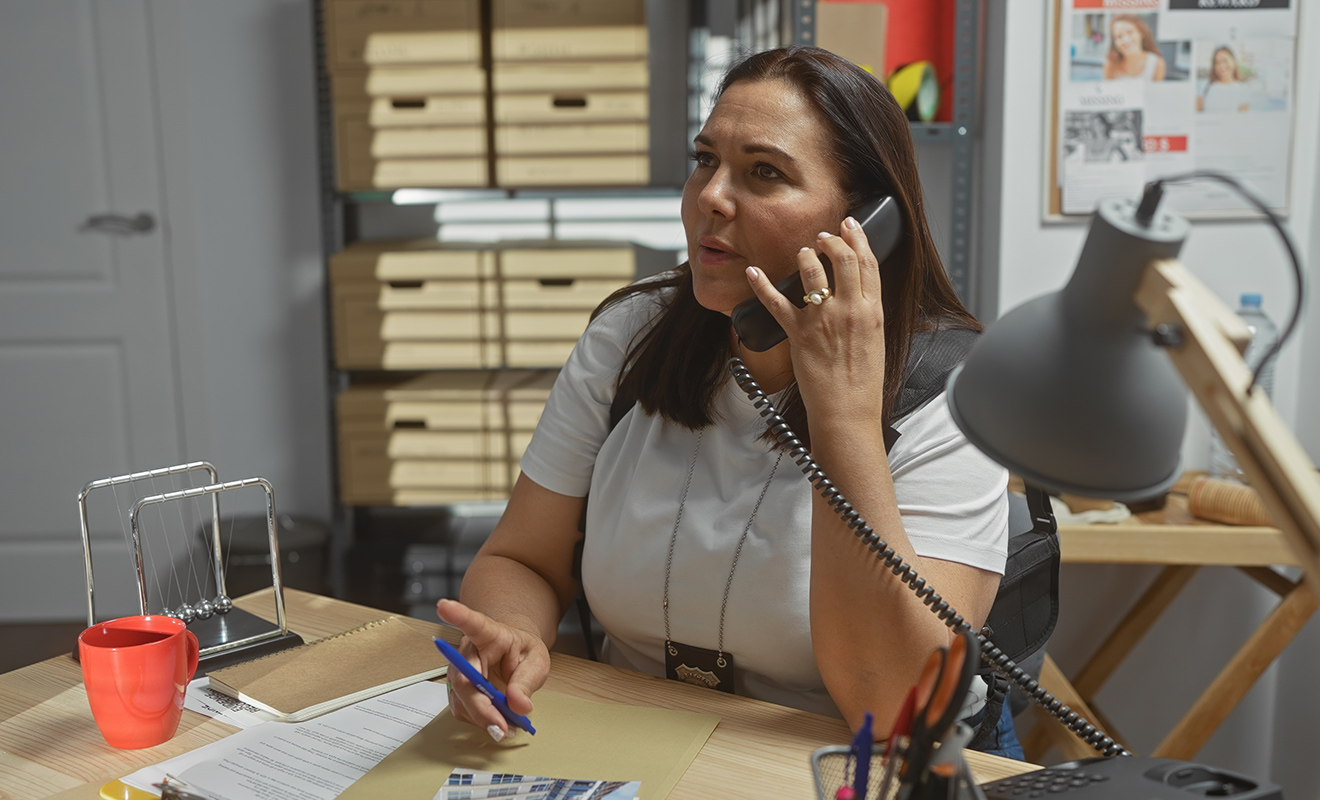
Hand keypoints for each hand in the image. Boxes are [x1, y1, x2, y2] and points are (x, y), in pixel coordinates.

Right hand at [435, 598, 549, 740]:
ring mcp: (457, 671)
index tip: (444, 606)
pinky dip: (482, 721)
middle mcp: (467, 651)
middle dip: (481, 708)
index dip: (457, 615)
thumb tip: (519, 706)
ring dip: (484, 718)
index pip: (472, 623)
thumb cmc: (522, 652)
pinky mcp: (456, 690)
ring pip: (461, 700)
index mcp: (489, 633)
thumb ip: (528, 680)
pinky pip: (464, 711)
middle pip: (464, 679)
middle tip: (501, 727)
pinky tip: (498, 722)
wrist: (512, 654)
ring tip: (508, 725)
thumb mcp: (536, 661)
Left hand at [744, 215, 886, 423]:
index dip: (858, 239)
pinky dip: (762, 284)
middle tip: (823, 236)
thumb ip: (866, 315)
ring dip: (804, 256)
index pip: (868, 263)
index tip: (850, 226)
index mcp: (872, 312)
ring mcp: (822, 321)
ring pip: (811, 272)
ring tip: (802, 253)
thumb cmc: (862, 384)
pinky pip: (776, 302)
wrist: (847, 412)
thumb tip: (859, 296)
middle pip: (842, 259)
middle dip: (831, 240)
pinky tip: (753, 272)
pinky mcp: (798, 334)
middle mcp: (848, 311)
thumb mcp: (876, 342)